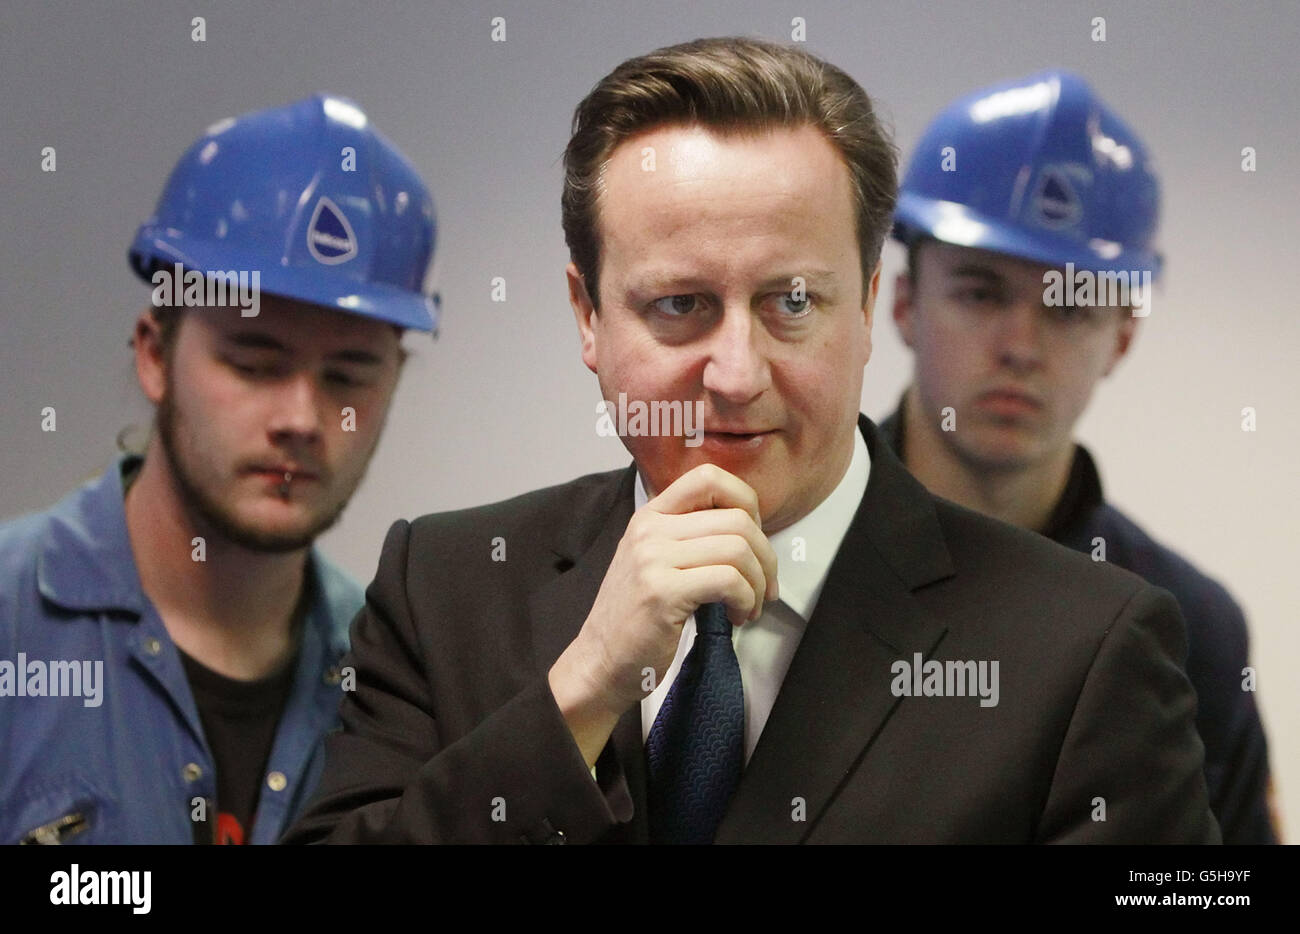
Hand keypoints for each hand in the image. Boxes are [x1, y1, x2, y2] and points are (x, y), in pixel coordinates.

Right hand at [548, 463, 777, 764]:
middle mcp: (650, 529)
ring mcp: (653, 558)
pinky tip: (738, 616)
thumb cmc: (637, 618)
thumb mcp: (655, 561)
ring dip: (758, 583)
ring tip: (749, 606)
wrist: (600, 662)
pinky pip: (728, 580)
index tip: (754, 539)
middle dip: (766, 557)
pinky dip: (746, 599)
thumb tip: (751, 532)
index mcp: (651, 515)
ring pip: (737, 548)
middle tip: (765, 587)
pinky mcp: (662, 591)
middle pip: (736, 519)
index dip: (747, 502)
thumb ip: (690, 538)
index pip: (709, 478)